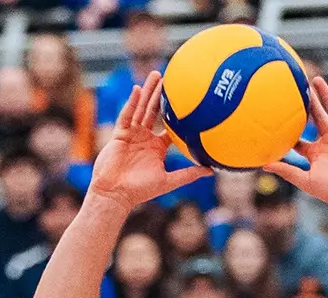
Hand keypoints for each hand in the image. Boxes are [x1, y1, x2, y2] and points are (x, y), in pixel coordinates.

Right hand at [86, 71, 210, 209]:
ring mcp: (132, 134)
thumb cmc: (141, 191)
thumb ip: (188, 174)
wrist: (115, 194)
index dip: (176, 112)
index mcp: (157, 146)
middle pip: (154, 111)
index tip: (186, 97)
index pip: (168, 125)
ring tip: (156, 75)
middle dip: (161, 94)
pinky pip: (126, 115)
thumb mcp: (168, 181)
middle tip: (171, 76)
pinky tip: (137, 90)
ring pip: (141, 108)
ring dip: (148, 91)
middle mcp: (145, 137)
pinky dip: (131, 103)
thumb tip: (212, 170)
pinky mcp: (120, 134)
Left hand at [265, 78, 327, 214]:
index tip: (279, 111)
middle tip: (298, 85)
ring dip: (325, 96)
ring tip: (316, 80)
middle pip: (316, 117)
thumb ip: (287, 171)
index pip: (300, 136)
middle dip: (308, 102)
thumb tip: (263, 164)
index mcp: (315, 153)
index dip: (290, 125)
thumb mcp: (306, 180)